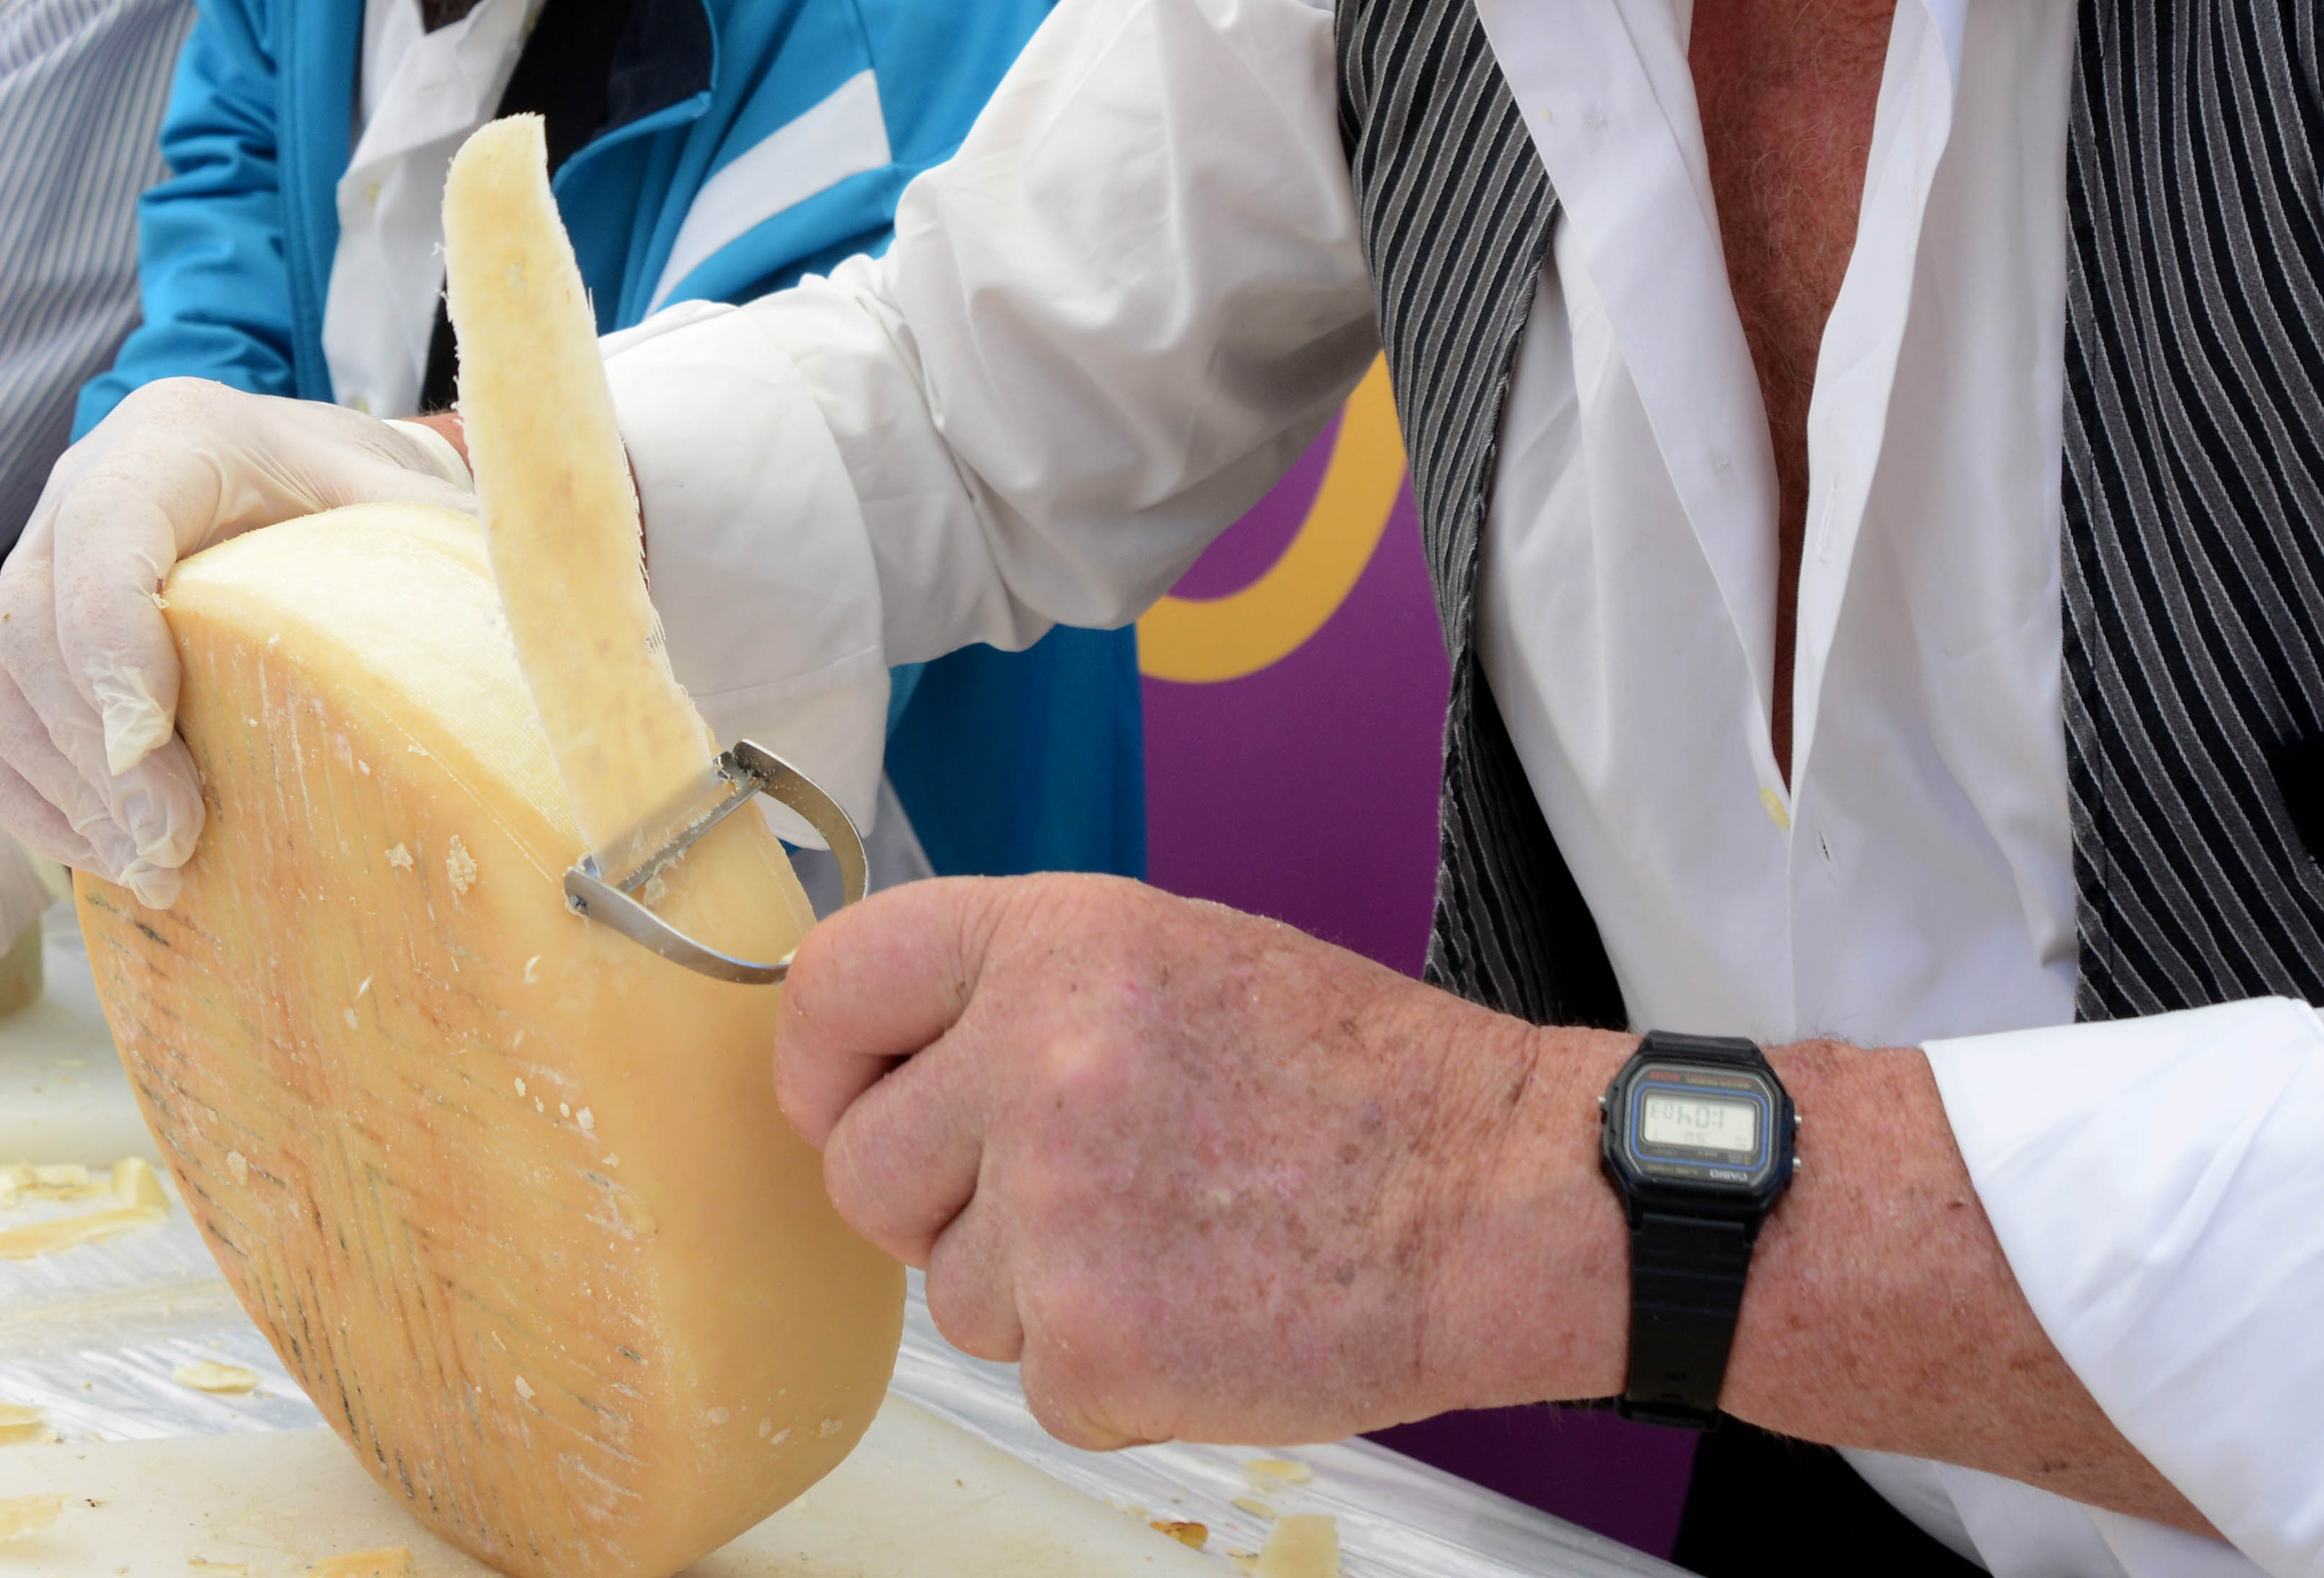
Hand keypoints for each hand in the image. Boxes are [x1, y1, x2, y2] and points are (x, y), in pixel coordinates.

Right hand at [0, 378, 470, 904]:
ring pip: (3, 687)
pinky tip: (110, 857)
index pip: (106, 533)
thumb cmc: (364, 495)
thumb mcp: (406, 499)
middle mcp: (80, 490)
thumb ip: (438, 544)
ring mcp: (37, 563)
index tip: (153, 751)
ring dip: (70, 793)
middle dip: (98, 752)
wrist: (311, 479)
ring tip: (154, 869)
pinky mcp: (22, 638)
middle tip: (171, 846)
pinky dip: (39, 805)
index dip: (112, 645)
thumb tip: (521, 643)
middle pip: (38, 626)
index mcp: (172, 439)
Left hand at [777, 875, 1607, 1449]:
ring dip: (1039, 1292)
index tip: (843, 1099)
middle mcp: (1037, 1061)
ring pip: (948, 1291)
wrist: (1499, 1196)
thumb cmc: (1359, 1085)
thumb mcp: (1177, 957)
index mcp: (1056, 943)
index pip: (835, 981)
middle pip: (862, 1169)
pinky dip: (1109, 1371)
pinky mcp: (1092, 1346)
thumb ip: (1024, 995)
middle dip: (939, 1203)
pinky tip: (1205, 1309)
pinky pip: (1032, 1380)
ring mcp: (1058, 1210)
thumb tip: (889, 1060)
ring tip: (1174, 1241)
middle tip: (1066, 1196)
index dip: (824, 1061)